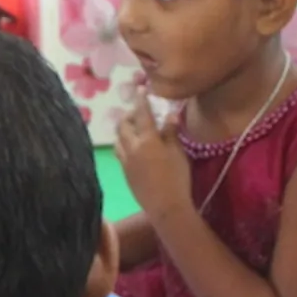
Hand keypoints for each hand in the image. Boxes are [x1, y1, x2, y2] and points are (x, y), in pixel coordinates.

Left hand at [114, 96, 192, 223]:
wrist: (166, 206)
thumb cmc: (177, 178)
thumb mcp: (178, 153)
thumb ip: (171, 132)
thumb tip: (169, 115)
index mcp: (147, 140)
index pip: (142, 114)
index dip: (141, 100)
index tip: (140, 89)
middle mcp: (132, 148)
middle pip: (124, 125)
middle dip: (129, 116)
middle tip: (138, 113)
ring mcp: (125, 161)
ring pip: (118, 139)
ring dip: (123, 131)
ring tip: (133, 130)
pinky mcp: (124, 173)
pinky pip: (119, 153)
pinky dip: (123, 144)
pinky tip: (132, 148)